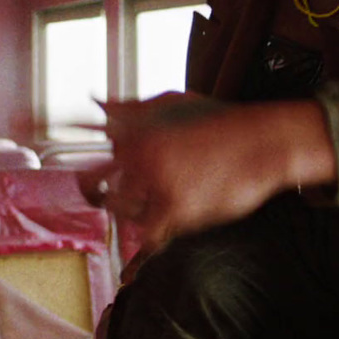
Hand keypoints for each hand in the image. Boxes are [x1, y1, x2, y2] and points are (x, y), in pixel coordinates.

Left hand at [90, 95, 336, 245]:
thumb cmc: (222, 120)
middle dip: (94, 195)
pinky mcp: (177, 210)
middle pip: (93, 188)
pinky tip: (160, 229)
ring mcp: (157, 186)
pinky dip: (150, 237)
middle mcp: (139, 160)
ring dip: (129, 213)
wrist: (265, 142)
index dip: (77, 168)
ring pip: (121, 213)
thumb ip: (131, 107)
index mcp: (135, 134)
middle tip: (104, 198)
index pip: (88, 155)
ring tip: (150, 206)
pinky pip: (149, 235)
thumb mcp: (173, 101)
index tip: (73, 175)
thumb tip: (98, 100)